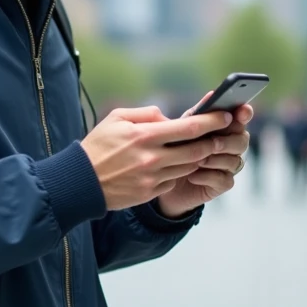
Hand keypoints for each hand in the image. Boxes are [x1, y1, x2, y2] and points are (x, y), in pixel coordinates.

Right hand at [80, 104, 235, 211]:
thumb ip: (145, 114)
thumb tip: (167, 117)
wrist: (81, 181)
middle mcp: (152, 158)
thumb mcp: (116, 118)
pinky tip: (174, 166)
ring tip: (200, 149)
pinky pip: (174, 181)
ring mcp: (153, 178)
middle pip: (197, 150)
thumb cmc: (98, 146)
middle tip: (221, 136)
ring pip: (189, 167)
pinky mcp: (151, 193)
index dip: (211, 122)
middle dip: (213, 142)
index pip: (189, 128)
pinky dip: (178, 172)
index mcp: (145, 135)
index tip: (225, 117)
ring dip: (197, 158)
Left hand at [155, 95, 254, 217]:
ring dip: (214, 159)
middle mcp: (231, 146)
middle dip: (227, 142)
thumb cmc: (176, 148)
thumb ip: (199, 114)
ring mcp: (229, 166)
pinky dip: (208, 176)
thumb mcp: (184, 128)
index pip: (242, 118)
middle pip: (242, 140)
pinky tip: (193, 176)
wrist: (164, 177)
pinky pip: (224, 179)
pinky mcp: (222, 184)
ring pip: (234, 161)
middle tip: (213, 143)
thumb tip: (212, 94)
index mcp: (225, 128)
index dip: (245, 114)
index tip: (242, 112)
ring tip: (196, 160)